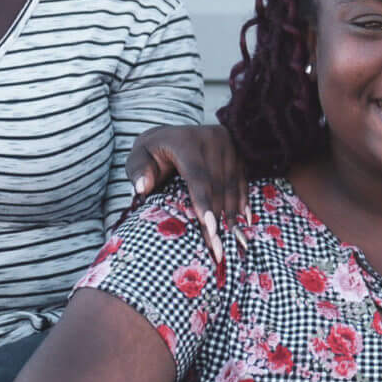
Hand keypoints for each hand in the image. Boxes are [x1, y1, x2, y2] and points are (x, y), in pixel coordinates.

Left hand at [124, 125, 245, 265]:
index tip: (210, 228)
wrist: (173, 133)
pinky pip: (242, 181)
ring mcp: (228, 145)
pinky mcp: (238, 153)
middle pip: (217, 185)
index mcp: (186, 141)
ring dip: (232, 215)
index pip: (198, 177)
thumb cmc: (153, 151)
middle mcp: (212, 140)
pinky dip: (242, 203)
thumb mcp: (138, 155)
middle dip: (218, 219)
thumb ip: (137, 170)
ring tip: (233, 241)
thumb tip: (142, 188)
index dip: (204, 203)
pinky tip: (243, 222)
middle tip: (218, 248)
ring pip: (231, 186)